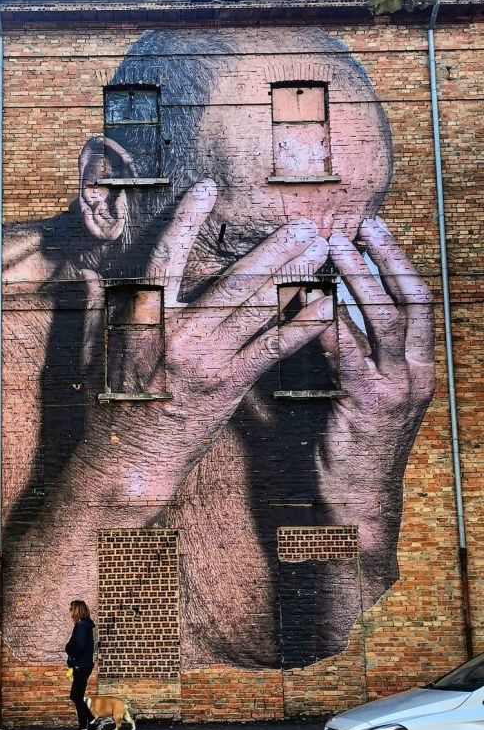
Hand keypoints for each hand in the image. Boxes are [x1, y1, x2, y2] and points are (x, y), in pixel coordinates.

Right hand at [77, 179, 334, 500]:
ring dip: (295, 275)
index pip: (166, 257)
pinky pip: (274, 348)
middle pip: (233, 280)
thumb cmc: (109, 406)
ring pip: (260, 308)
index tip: (207, 189)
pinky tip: (327, 303)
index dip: (186, 219)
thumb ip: (97, 311)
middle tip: (305, 223)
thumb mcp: (92, 355)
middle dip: (274, 248)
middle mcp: (181, 333)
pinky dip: (303, 324)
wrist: (131, 461)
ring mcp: (210, 359)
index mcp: (144, 319)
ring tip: (323, 249)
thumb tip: (88, 273)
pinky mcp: (232, 384)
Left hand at [318, 217, 434, 595]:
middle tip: (363, 223)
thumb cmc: (351, 450)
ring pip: (386, 318)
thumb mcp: (359, 401)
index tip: (377, 233)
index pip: (416, 304)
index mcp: (416, 370)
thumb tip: (313, 321)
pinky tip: (313, 296)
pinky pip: (350, 351)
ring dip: (360, 278)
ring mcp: (397, 387)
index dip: (398, 266)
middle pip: (410, 300)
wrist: (359, 506)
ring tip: (338, 246)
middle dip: (386, 259)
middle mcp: (416, 373)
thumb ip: (345, 361)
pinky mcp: (370, 403)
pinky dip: (331, 320)